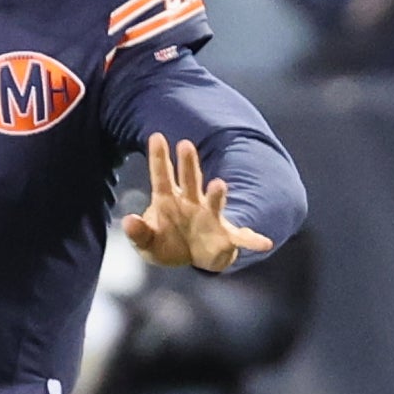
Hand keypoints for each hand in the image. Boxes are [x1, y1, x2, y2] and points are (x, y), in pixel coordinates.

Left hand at [123, 134, 270, 272]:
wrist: (191, 257)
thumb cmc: (168, 244)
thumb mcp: (147, 244)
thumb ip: (138, 233)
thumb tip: (129, 220)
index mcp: (168, 200)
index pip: (162, 176)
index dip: (159, 157)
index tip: (156, 136)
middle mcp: (191, 202)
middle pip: (190, 179)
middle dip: (188, 163)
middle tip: (185, 144)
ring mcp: (209, 216)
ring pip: (214, 201)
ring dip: (216, 193)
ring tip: (219, 184)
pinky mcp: (224, 236)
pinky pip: (241, 238)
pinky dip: (252, 241)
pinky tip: (264, 243)